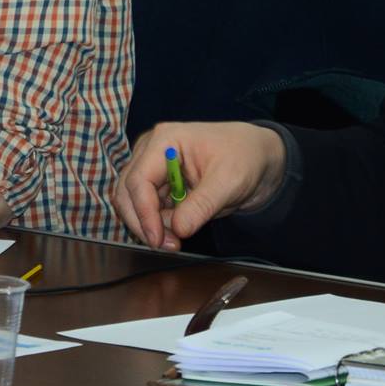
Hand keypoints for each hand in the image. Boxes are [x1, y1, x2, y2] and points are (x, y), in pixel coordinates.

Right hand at [110, 121, 285, 251]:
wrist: (257, 157)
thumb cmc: (244, 157)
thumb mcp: (228, 181)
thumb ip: (202, 205)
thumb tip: (178, 230)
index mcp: (165, 139)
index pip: (139, 179)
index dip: (144, 213)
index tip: (157, 239)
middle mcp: (152, 151)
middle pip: (127, 191)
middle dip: (142, 221)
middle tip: (167, 245)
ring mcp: (154, 167)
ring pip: (133, 202)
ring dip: (150, 224)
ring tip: (177, 239)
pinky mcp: (160, 183)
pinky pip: (148, 207)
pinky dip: (158, 223)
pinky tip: (179, 229)